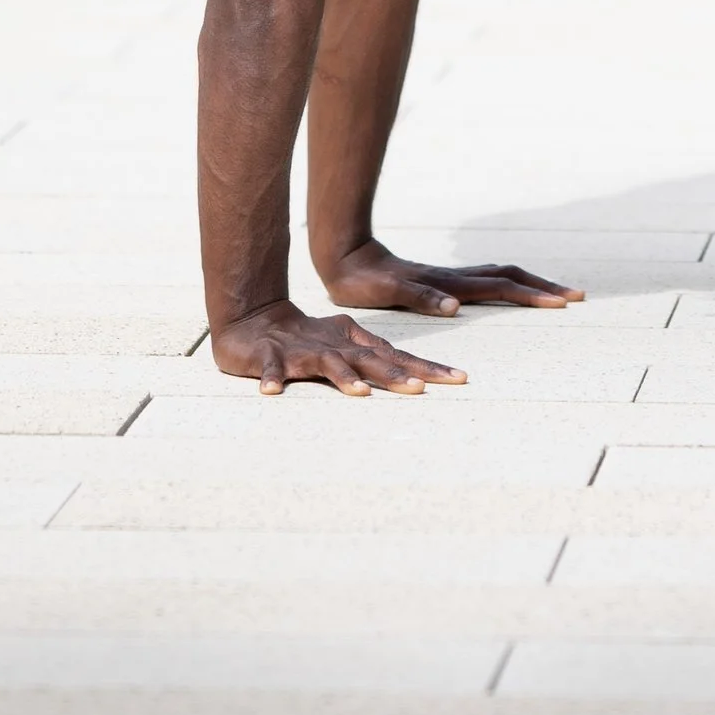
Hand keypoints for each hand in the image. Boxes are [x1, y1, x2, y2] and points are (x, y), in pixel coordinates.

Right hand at [211, 298, 468, 395]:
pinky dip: (274, 377)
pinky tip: (273, 390)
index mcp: (355, 343)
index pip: (398, 356)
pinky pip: (273, 369)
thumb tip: (415, 375)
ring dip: (343, 377)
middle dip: (397, 374)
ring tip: (361, 393)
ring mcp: (304, 350)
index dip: (428, 367)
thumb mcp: (345, 345)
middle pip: (372, 360)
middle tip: (422, 389)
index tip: (459, 378)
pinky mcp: (272, 357)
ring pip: (328, 363)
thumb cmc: (307, 338)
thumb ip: (375, 357)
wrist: (255, 321)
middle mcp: (335, 345)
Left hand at [315, 241, 583, 316]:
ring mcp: (448, 279)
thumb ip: (421, 297)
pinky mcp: (439, 282)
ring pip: (499, 277)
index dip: (532, 293)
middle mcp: (454, 279)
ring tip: (553, 294)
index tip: (563, 301)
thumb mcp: (388, 292)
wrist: (342, 255)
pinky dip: (506, 287)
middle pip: (509, 276)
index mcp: (449, 284)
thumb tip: (455, 307)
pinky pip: (483, 283)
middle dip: (542, 286)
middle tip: (576, 296)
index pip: (501, 287)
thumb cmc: (362, 279)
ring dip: (528, 284)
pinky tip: (508, 293)